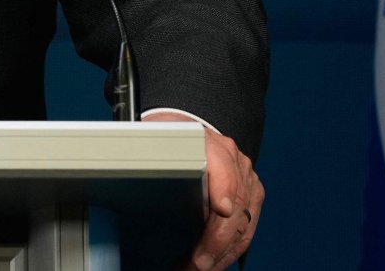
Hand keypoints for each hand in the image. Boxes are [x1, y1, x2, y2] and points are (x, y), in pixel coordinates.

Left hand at [142, 111, 262, 270]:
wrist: (185, 128)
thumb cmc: (167, 139)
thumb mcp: (154, 142)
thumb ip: (150, 158)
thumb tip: (132, 179)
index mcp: (210, 145)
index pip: (223, 168)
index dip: (223, 190)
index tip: (221, 211)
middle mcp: (234, 160)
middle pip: (236, 205)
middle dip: (217, 241)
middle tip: (196, 264)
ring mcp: (246, 178)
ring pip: (244, 223)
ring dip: (222, 253)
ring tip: (199, 268)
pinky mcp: (251, 193)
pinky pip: (247, 228)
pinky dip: (229, 249)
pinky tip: (212, 262)